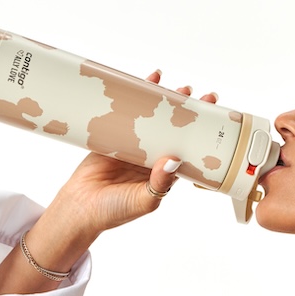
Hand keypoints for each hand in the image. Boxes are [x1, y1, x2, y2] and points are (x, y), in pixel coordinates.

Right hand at [49, 71, 219, 233]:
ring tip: (179, 88)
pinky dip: (137, 99)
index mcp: (164, 175)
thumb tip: (174, 161)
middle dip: (187, 114)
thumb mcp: (144, 201)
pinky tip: (147, 83)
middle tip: (200, 96)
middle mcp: (152, 159)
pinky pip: (128, 115)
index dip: (200, 136)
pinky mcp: (114, 138)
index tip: (214, 120)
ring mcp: (133, 147)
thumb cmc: (114, 211)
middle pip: (173, 132)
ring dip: (165, 104)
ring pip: (152, 121)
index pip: (187, 151)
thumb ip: (160, 184)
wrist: (80, 209)